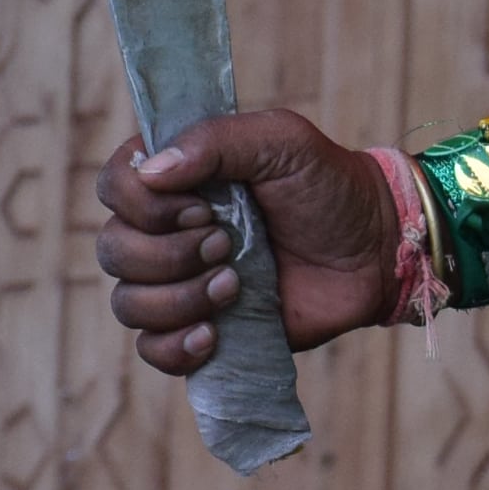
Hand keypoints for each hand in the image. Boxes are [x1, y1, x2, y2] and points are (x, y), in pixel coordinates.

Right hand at [95, 110, 400, 377]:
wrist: (374, 250)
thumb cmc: (329, 187)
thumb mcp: (282, 141)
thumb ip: (217, 140)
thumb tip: (151, 171)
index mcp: (177, 180)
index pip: (114, 188)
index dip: (144, 203)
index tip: (203, 205)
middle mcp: (167, 231)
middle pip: (114, 250)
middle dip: (169, 254)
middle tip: (228, 245)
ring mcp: (181, 283)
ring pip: (128, 303)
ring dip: (178, 298)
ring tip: (235, 286)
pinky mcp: (203, 329)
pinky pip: (152, 350)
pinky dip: (174, 347)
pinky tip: (215, 334)